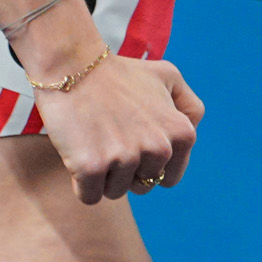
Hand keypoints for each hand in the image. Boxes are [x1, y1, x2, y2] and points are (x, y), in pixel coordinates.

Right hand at [40, 50, 204, 205]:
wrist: (71, 65)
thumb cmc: (117, 72)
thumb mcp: (168, 76)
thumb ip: (190, 107)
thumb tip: (189, 134)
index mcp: (182, 133)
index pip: (168, 177)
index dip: (146, 163)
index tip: (128, 140)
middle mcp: (158, 148)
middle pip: (141, 187)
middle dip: (124, 171)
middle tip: (107, 139)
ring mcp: (125, 158)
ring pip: (114, 192)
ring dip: (101, 176)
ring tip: (91, 142)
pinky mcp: (91, 166)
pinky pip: (89, 197)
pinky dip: (80, 183)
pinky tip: (76, 154)